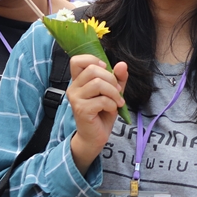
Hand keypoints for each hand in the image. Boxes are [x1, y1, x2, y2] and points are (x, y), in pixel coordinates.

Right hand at [67, 55, 127, 173]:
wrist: (96, 136)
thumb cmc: (102, 112)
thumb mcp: (113, 92)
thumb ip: (118, 78)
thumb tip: (122, 64)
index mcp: (79, 81)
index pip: (77, 60)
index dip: (93, 60)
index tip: (106, 69)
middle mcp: (73, 87)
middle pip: (92, 70)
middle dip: (111, 79)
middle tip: (118, 91)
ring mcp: (75, 98)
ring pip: (97, 83)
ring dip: (113, 93)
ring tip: (117, 101)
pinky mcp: (81, 109)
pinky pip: (101, 100)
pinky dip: (111, 104)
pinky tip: (111, 109)